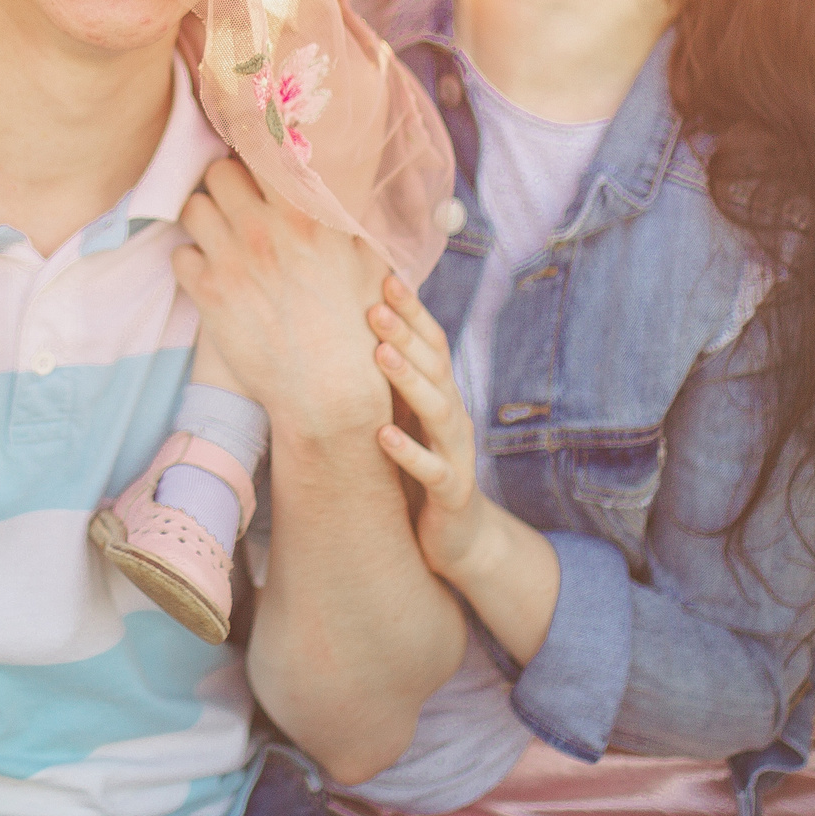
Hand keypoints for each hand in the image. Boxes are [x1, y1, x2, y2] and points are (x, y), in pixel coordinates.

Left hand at [174, 157, 390, 439]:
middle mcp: (262, 229)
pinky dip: (192, 261)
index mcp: (304, 213)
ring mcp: (230, 260)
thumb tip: (338, 183)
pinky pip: (179, 255)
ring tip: (222, 235)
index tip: (250, 138)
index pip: (263, 147)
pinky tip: (212, 271)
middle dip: (226, 182)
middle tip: (237, 200)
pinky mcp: (207, 294)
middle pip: (217, 171)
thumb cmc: (356, 326)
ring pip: (192, 208)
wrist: (327, 392)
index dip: (253, 140)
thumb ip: (346, 216)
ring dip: (205, 217)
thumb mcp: (366, 261)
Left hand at [370, 275, 491, 582]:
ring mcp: (456, 453)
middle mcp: (453, 417)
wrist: (459, 537)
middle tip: (376, 305)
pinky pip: (432, 470)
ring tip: (381, 354)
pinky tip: (383, 436)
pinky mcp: (452, 492)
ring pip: (437, 411)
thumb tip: (355, 329)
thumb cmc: (423, 468)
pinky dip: (408, 453)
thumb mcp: (408, 419)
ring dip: (409, 381)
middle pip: (434, 367)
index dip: (412, 311)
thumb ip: (394, 381)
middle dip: (406, 335)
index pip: (431, 343)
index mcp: (441, 395)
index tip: (385, 277)